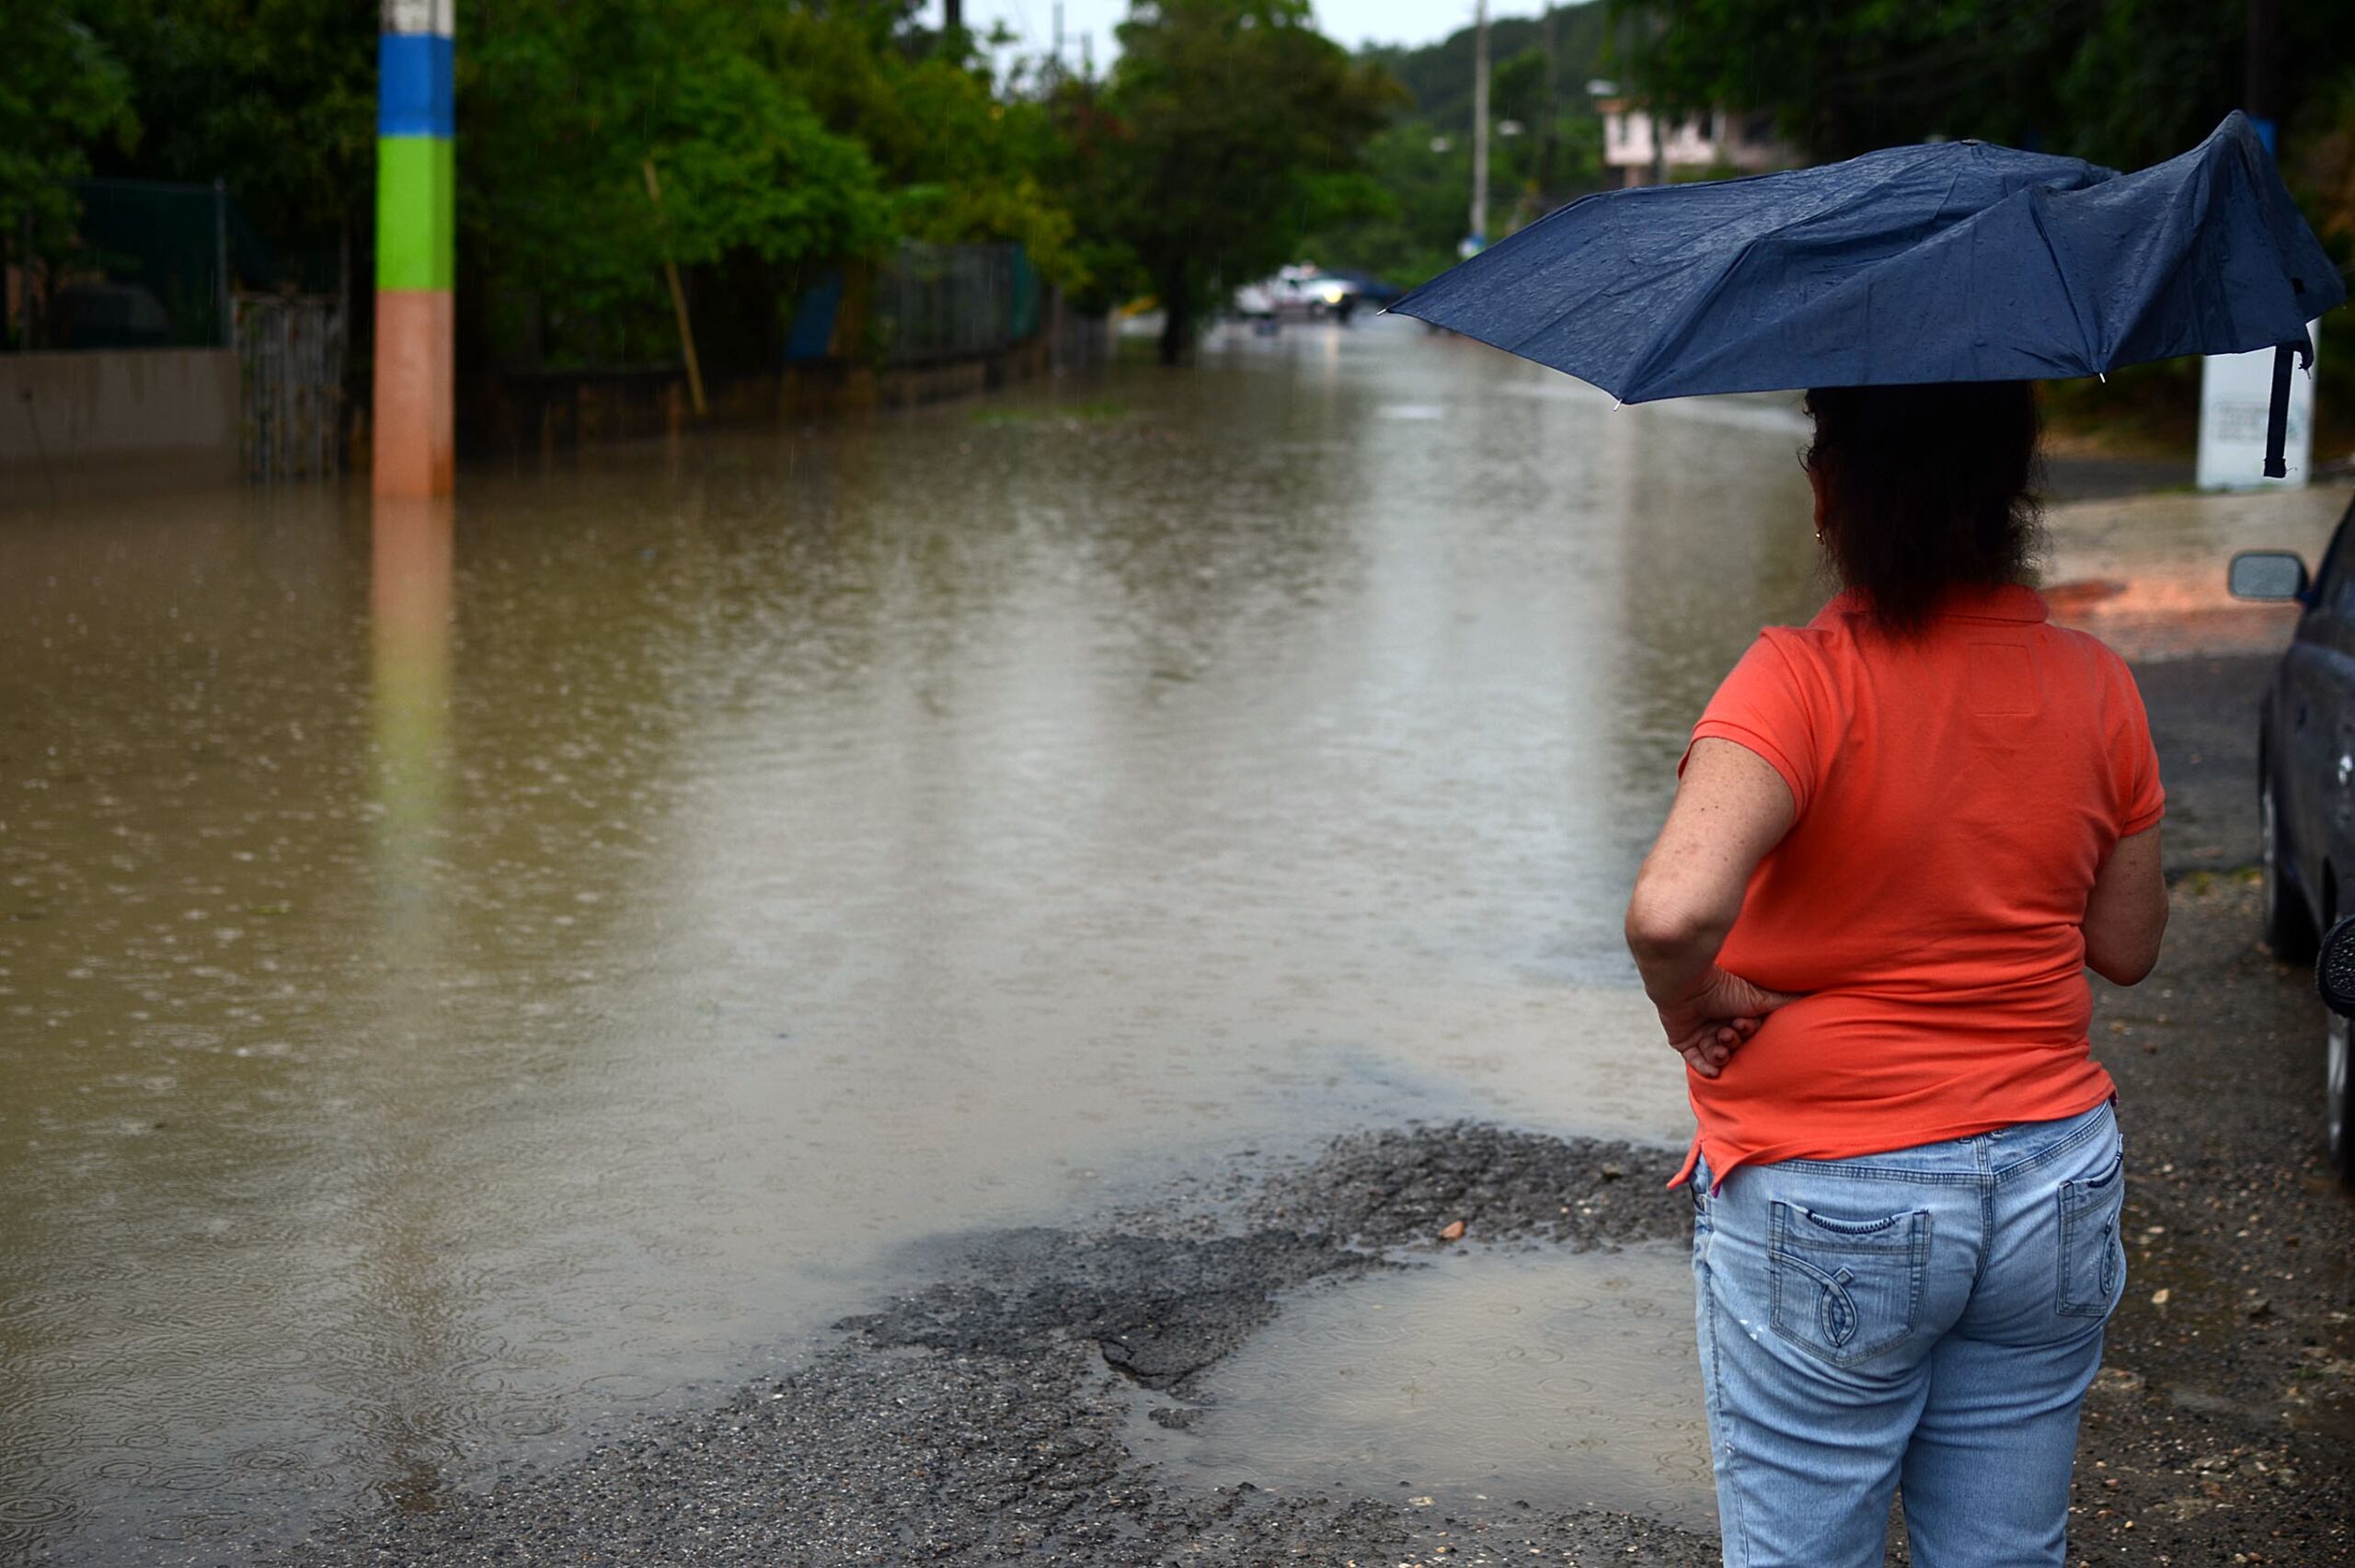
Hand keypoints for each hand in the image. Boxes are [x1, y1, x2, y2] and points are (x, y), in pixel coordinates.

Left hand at [1655, 966, 1800, 1079]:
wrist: (1688, 986)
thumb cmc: (1724, 990)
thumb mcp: (1759, 999)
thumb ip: (1785, 1001)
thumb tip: (1816, 995)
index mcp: (1735, 1015)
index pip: (1747, 1035)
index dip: (1747, 1032)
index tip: (1744, 1023)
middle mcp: (1718, 1024)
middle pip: (1732, 1046)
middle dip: (1733, 1043)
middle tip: (1728, 1033)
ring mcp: (1700, 1033)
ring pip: (1715, 1055)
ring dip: (1720, 1055)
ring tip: (1720, 1048)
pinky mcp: (1683, 1041)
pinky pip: (1694, 1061)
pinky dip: (1703, 1066)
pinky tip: (1712, 1070)